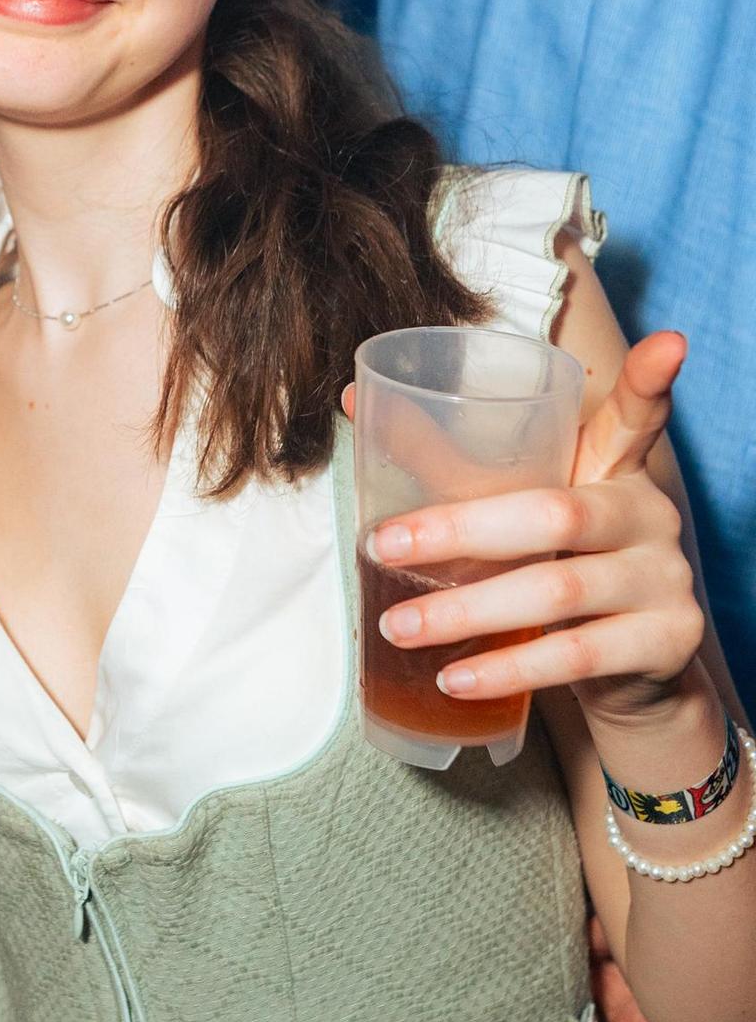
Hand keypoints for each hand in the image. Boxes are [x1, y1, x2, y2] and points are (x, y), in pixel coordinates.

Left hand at [367, 331, 707, 742]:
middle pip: (553, 513)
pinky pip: (577, 654)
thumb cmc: (558, 571)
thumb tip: (355, 400)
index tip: (666, 343)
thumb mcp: (520, 514)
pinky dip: (508, 668)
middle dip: (458, 529)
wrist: (629, 675)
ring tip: (398, 626)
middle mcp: (648, 514)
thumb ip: (454, 464)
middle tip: (380, 545)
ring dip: (466, 611)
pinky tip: (454, 678)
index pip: (635, 416)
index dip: (650, 380)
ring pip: (558, 590)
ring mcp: (664, 579)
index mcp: (615, 468)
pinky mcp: (665, 641)